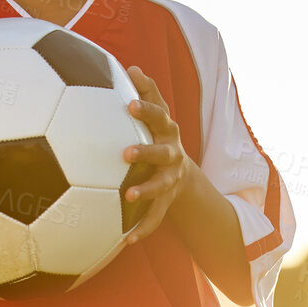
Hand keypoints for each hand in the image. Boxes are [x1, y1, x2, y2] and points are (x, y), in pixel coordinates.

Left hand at [121, 68, 190, 241]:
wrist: (181, 172)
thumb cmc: (158, 135)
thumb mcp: (158, 113)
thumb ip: (146, 91)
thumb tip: (131, 66)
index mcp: (167, 132)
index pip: (159, 117)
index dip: (147, 111)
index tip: (130, 106)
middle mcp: (172, 155)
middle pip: (162, 153)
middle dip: (146, 152)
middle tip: (126, 153)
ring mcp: (171, 180)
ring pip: (160, 187)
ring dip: (146, 191)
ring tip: (128, 196)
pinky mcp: (166, 201)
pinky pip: (155, 217)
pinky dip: (143, 228)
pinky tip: (127, 240)